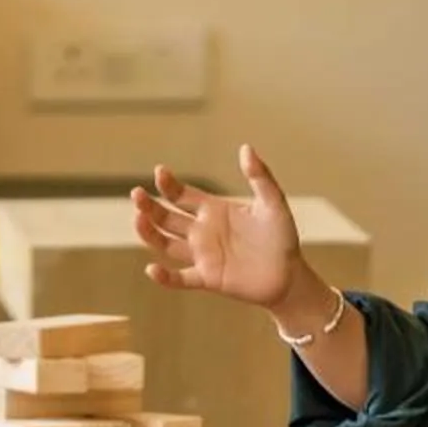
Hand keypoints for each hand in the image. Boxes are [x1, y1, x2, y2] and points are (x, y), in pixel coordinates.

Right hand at [130, 145, 307, 310]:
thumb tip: (246, 148)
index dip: (168, 184)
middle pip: (166, 217)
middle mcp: (201, 231)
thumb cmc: (281, 237)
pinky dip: (164, 277)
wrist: (290, 275)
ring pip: (165, 244)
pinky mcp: (208, 278)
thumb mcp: (273, 203)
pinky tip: (151, 269)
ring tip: (138, 220)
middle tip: (136, 195)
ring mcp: (202, 256)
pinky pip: (180, 278)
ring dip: (149, 233)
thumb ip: (260, 177)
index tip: (160, 172)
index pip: (181, 195)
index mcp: (213, 210)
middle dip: (149, 206)